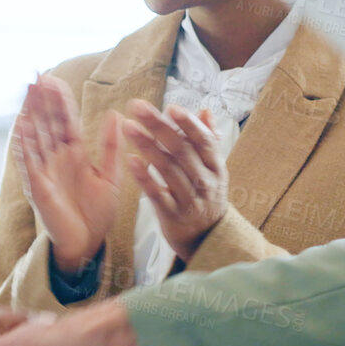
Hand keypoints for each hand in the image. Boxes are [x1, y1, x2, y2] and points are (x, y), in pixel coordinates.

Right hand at [16, 75, 121, 273]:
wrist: (88, 243)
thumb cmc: (97, 212)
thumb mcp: (110, 176)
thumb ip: (110, 146)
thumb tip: (116, 114)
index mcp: (74, 153)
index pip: (65, 120)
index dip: (59, 100)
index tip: (54, 79)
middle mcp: (56, 158)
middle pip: (47, 123)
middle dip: (42, 100)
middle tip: (37, 75)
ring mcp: (45, 171)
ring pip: (36, 136)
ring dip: (31, 114)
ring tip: (27, 93)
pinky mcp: (38, 187)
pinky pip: (29, 162)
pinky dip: (24, 143)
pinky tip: (21, 125)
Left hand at [123, 102, 228, 263]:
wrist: (208, 238)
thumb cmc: (206, 196)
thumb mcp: (213, 169)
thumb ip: (207, 140)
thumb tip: (204, 111)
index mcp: (216, 166)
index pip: (204, 140)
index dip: (189, 124)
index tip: (170, 107)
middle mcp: (205, 181)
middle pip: (182, 150)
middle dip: (159, 126)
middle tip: (137, 106)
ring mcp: (189, 200)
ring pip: (168, 169)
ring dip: (147, 145)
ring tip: (128, 127)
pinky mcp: (172, 215)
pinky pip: (157, 194)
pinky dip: (144, 177)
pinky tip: (130, 160)